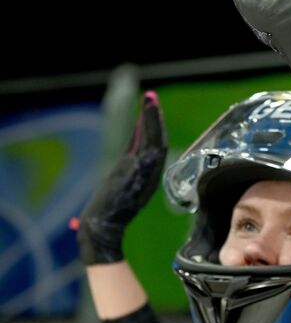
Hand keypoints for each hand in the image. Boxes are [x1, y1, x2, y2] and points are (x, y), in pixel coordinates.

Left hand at [76, 91, 166, 264]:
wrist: (103, 225)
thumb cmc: (108, 214)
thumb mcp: (119, 189)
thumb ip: (124, 174)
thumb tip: (127, 160)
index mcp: (144, 174)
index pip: (149, 145)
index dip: (150, 127)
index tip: (148, 110)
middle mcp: (148, 169)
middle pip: (155, 138)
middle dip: (153, 117)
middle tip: (151, 97)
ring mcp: (146, 168)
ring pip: (155, 138)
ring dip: (153, 118)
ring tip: (151, 100)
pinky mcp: (142, 168)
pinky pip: (150, 144)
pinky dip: (151, 128)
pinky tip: (147, 115)